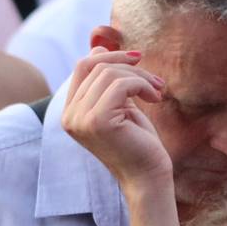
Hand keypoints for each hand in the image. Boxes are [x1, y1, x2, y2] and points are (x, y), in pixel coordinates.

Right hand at [61, 48, 175, 197]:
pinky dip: (143, 85)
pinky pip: (121, 85)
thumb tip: (97, 49)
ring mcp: (80, 119)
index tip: (137, 59)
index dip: (110, 56)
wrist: (147, 177)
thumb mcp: (119, 105)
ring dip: (141, 78)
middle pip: (96, 66)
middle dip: (129, 66)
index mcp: (70, 112)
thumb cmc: (137, 142)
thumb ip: (106, 82)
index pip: (82, 66)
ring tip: (157, 92)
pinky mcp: (97, 121)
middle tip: (155, 81)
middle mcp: (69, 116)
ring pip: (110, 74)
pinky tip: (155, 99)